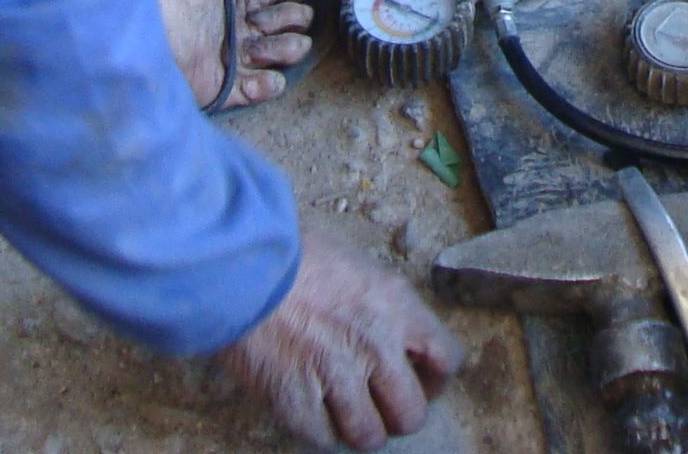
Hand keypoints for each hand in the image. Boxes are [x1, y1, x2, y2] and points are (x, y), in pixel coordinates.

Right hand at [219, 222, 464, 449]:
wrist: (240, 265)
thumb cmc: (292, 253)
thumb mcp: (354, 263)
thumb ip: (380, 303)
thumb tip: (390, 333)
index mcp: (396, 305)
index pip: (447, 359)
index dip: (436, 379)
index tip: (420, 381)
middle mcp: (375, 346)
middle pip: (411, 414)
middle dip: (397, 415)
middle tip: (380, 405)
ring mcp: (336, 377)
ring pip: (368, 436)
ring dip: (358, 428)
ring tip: (343, 412)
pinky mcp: (296, 402)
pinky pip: (322, 440)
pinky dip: (318, 432)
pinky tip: (309, 410)